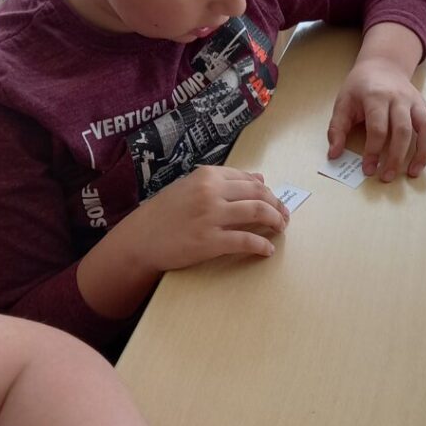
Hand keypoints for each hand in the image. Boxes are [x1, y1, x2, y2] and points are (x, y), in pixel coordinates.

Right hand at [137, 165, 289, 270]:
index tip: (275, 201)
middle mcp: (211, 192)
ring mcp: (211, 216)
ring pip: (258, 213)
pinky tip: (267, 250)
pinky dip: (262, 245)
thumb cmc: (165, 213)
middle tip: (284, 216)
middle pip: (259, 194)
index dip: (268, 192)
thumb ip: (224, 181)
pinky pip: (246, 241)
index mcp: (207, 175)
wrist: (140, 238)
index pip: (249, 180)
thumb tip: (260, 178)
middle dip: (278, 205)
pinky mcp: (210, 241)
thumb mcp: (192, 187)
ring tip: (281, 229)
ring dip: (276, 221)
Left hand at [327, 59, 425, 181]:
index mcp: (376, 97)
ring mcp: (416, 102)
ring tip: (414, 173)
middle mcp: (400, 99)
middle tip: (387, 177)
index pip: (378, 128)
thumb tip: (334, 155)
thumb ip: (337, 129)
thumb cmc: (360, 86)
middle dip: (396, 157)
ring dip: (423, 152)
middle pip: (403, 130)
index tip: (368, 170)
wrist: (382, 64)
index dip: (373, 151)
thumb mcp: (343, 102)